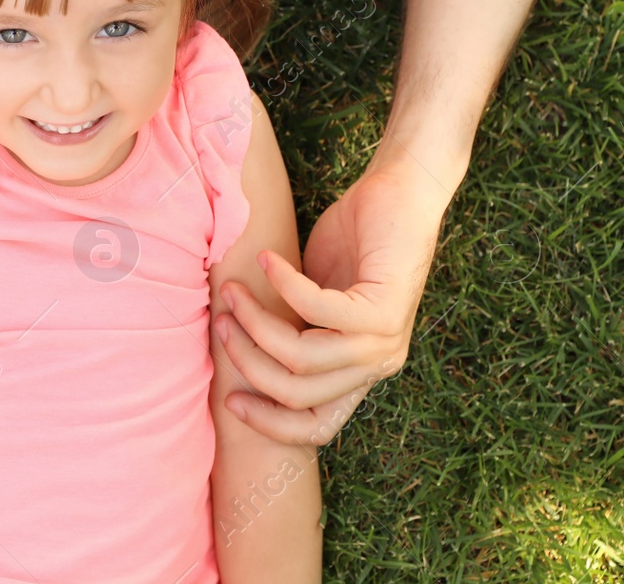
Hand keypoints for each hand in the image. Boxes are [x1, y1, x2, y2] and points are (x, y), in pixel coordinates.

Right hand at [214, 154, 452, 444]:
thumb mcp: (313, 297)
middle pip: (297, 393)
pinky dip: (282, 284)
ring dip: (255, 322)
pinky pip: (316, 310)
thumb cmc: (354, 241)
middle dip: (247, 361)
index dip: (270, 423)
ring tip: (233, 290)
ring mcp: (385, 340)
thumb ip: (288, 326)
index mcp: (360, 370)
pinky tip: (266, 261)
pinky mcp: (384, 308)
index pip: (318, 427)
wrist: (402, 196)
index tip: (230, 399)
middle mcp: (377, 364)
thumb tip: (232, 342)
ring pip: (302, 358)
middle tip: (221, 321)